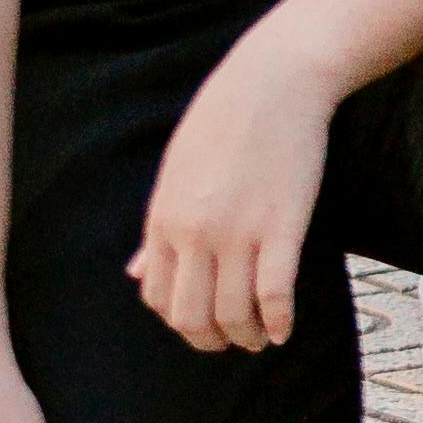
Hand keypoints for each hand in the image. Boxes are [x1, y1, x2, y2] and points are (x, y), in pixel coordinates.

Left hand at [129, 36, 337, 352]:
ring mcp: (238, 232)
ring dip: (246, 335)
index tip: (201, 325)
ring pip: (233, 312)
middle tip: (230, 342)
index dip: (179, 323)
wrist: (274, 80)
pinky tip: (284, 329)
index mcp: (164, 220)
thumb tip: (138, 272)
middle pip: (192, 316)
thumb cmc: (224, 119)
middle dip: (210, 340)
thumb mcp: (176, 172)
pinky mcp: (282, 226)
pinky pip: (275, 292)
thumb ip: (158, 228)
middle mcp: (195, 234)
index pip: (158, 297)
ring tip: (259, 337)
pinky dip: (279, 321)